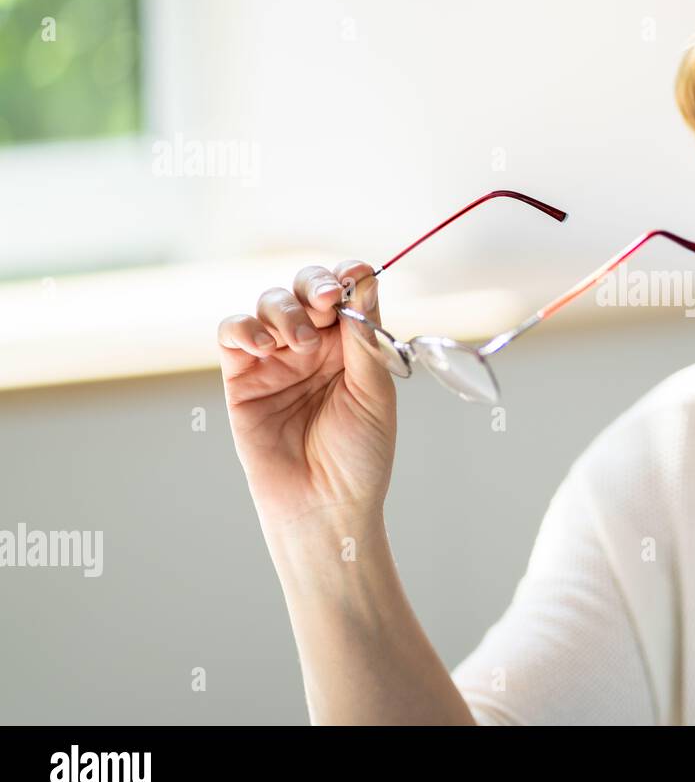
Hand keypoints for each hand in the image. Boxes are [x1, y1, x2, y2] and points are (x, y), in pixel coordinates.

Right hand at [218, 262, 396, 532]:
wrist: (325, 505)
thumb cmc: (360, 455)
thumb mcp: (374, 391)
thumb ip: (364, 336)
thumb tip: (364, 280)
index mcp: (353, 345)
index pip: (347, 292)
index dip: (346, 277)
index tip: (353, 276)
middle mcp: (315, 346)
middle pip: (306, 287)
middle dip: (314, 285)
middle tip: (326, 301)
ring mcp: (277, 359)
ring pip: (270, 303)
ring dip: (283, 310)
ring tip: (298, 342)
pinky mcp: (242, 378)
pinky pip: (233, 334)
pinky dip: (244, 328)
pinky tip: (262, 345)